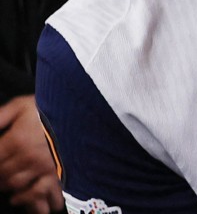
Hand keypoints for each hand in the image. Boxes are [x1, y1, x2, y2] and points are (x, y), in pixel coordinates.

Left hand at [0, 95, 62, 212]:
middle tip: (1, 170)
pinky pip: (36, 192)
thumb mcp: (22, 105)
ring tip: (7, 181)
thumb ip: (0, 117)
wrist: (82, 113)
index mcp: (17, 140)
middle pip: (2, 173)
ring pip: (15, 184)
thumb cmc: (52, 108)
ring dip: (7, 184)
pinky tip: (17, 198)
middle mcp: (28, 157)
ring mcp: (42, 167)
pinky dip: (24, 197)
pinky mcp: (56, 174)